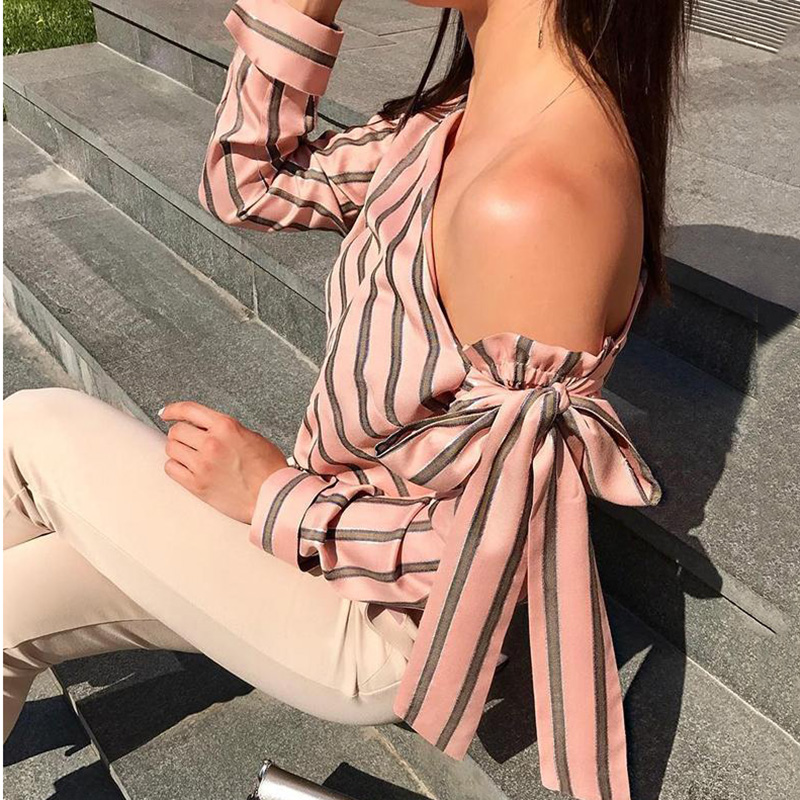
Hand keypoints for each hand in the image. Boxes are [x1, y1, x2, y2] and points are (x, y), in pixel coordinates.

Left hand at [160, 400, 288, 523]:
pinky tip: (187, 468)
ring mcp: (202, 464)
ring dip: (178, 451)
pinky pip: (171, 469)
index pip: (189, 410)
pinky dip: (176, 467)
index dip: (173, 410)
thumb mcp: (252, 436)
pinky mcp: (197, 484)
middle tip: (187, 440)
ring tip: (191, 456)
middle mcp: (211, 443)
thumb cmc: (269, 469)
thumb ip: (226, 430)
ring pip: (171, 449)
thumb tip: (207, 428)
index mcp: (226, 427)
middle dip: (180, 434)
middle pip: (176, 431)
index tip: (167, 413)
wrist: (273, 496)